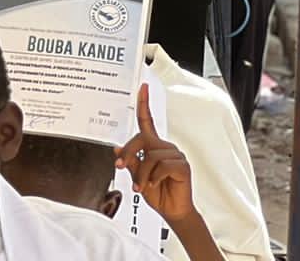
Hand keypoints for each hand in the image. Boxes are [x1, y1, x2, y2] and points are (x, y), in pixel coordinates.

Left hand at [116, 84, 196, 222]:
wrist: (172, 211)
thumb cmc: (156, 192)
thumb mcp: (136, 176)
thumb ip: (129, 161)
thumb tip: (117, 148)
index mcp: (153, 145)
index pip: (148, 120)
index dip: (145, 103)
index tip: (143, 87)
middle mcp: (165, 147)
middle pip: (141, 139)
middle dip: (129, 154)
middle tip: (121, 167)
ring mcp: (175, 155)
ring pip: (149, 156)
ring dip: (142, 174)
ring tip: (143, 186)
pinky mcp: (182, 166)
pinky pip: (161, 166)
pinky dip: (153, 178)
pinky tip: (156, 184)